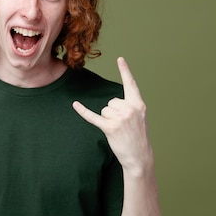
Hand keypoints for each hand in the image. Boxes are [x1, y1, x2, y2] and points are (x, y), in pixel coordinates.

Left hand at [72, 57, 152, 174]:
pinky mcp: (110, 128)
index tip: (120, 58)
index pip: (131, 85)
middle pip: (111, 101)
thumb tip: (112, 103)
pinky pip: (93, 117)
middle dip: (113, 112)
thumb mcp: (140, 119)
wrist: (140, 157)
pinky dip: (83, 111)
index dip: (125, 71)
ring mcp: (120, 118)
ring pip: (104, 109)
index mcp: (139, 105)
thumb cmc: (138, 138)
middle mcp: (130, 109)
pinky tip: (75, 104)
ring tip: (118, 130)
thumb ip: (130, 107)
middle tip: (122, 125)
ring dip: (107, 119)